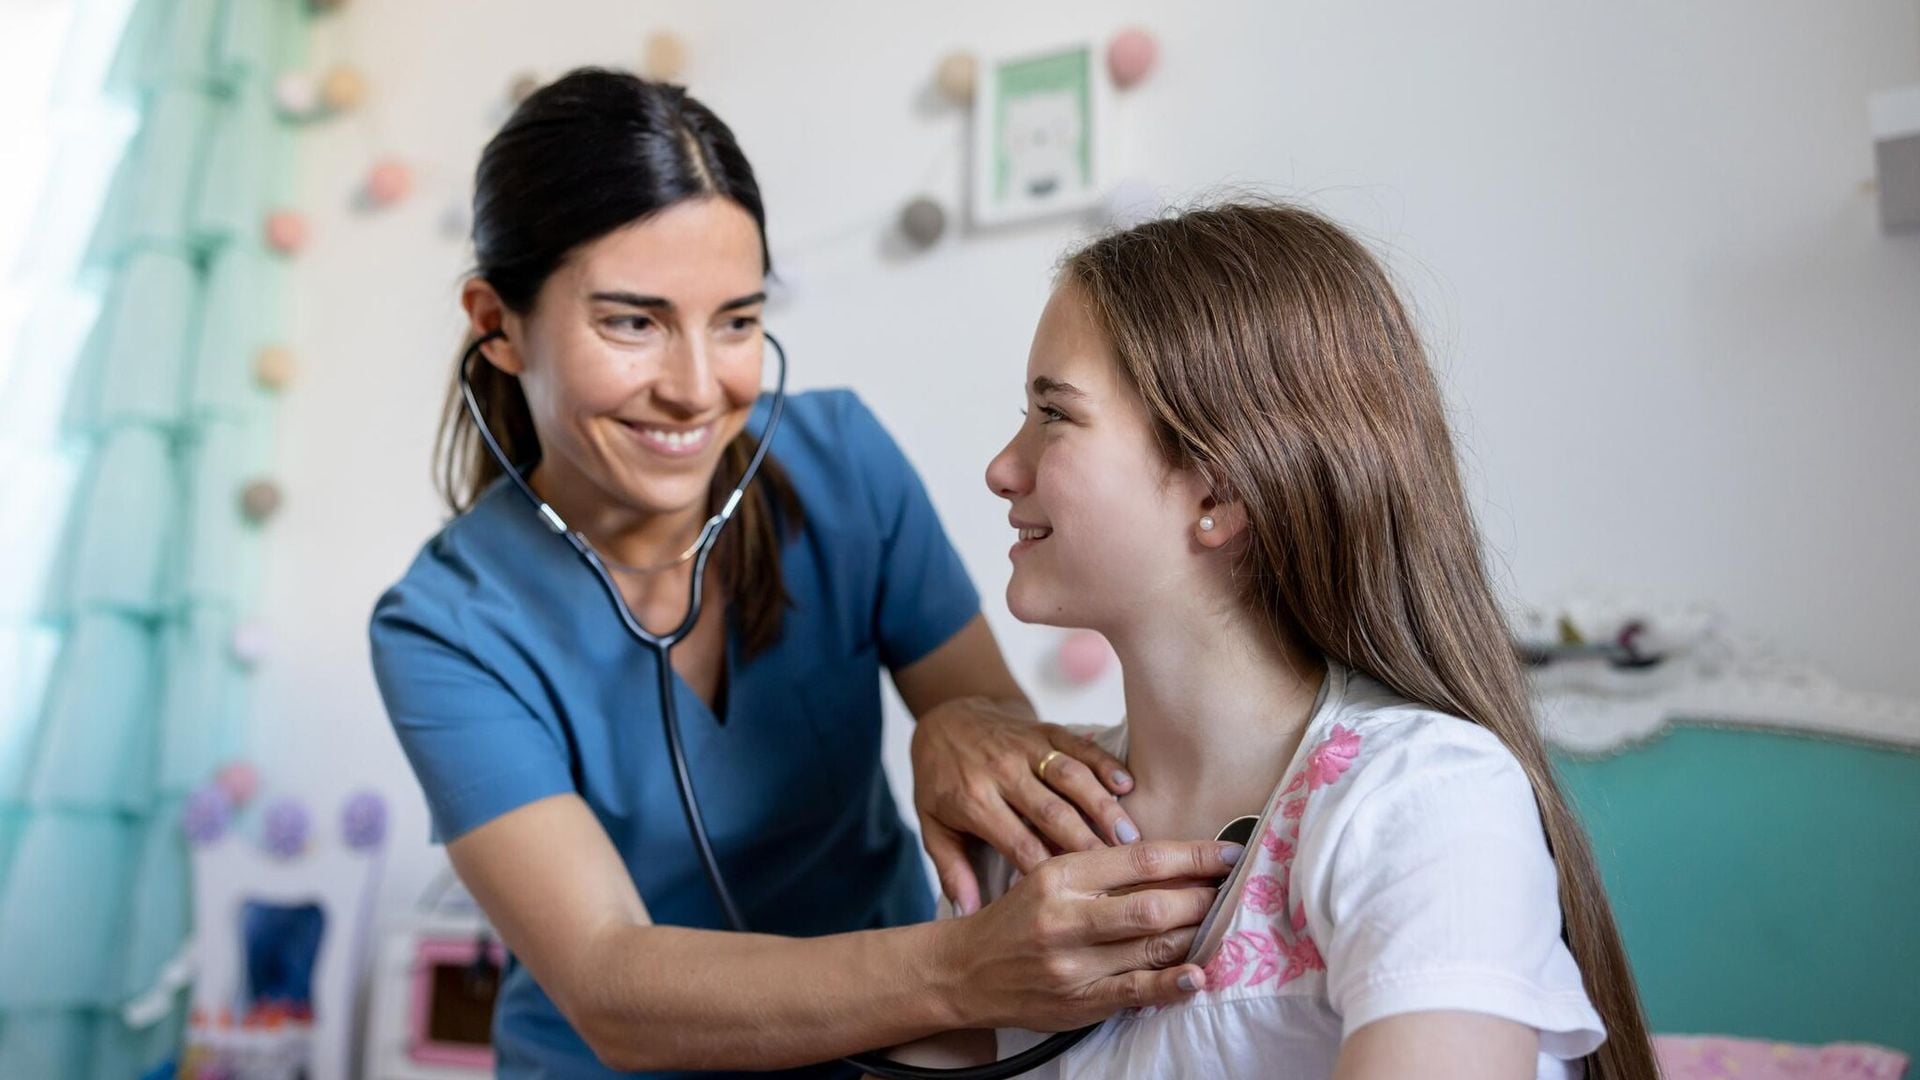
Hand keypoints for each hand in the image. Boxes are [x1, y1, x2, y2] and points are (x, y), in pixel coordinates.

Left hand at [911, 697, 1137, 912]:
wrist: (945, 720)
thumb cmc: (941, 782)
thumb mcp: (932, 827)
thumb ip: (951, 871)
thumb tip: (968, 913)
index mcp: (973, 801)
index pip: (1017, 842)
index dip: (1048, 870)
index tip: (1077, 898)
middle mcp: (1002, 772)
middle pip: (1051, 811)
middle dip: (1085, 842)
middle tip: (1119, 873)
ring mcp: (1025, 747)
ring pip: (1071, 777)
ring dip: (1103, 806)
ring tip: (1131, 838)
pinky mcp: (1044, 729)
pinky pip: (1078, 745)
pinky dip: (1105, 762)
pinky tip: (1129, 785)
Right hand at [932, 841, 1242, 1030]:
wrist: (964, 970)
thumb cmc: (1017, 917)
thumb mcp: (1049, 876)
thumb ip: (1102, 869)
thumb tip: (1171, 862)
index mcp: (1060, 874)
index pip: (1140, 859)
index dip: (1193, 856)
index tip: (1229, 854)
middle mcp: (1065, 917)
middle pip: (1151, 903)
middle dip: (1202, 897)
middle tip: (1233, 889)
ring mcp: (1072, 963)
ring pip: (1150, 945)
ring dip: (1196, 932)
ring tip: (1224, 921)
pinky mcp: (1078, 1000)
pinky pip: (1135, 991)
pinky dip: (1171, 983)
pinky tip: (1199, 974)